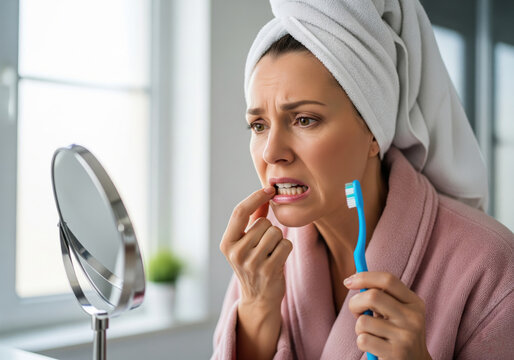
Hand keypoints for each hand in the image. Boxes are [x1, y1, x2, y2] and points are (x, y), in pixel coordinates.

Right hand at [220, 186, 292, 308]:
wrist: (258, 299)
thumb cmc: (253, 264)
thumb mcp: (246, 242)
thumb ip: (254, 217)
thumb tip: (264, 194)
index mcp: (227, 243)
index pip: (239, 212)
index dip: (255, 197)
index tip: (269, 189)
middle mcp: (236, 253)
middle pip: (263, 223)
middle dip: (269, 229)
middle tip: (265, 246)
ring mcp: (251, 263)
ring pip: (275, 233)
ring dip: (278, 240)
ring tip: (270, 253)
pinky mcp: (268, 271)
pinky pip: (285, 245)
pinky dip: (285, 249)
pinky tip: (278, 260)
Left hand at [344, 272, 431, 359]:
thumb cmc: (397, 334)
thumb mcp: (397, 312)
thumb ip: (381, 296)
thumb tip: (352, 280)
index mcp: (414, 303)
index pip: (388, 280)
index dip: (365, 277)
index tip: (348, 282)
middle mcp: (413, 318)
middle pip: (372, 296)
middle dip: (355, 303)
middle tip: (356, 312)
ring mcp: (406, 336)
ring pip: (363, 321)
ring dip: (359, 328)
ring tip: (371, 334)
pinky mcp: (396, 354)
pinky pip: (363, 340)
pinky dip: (362, 343)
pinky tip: (374, 348)